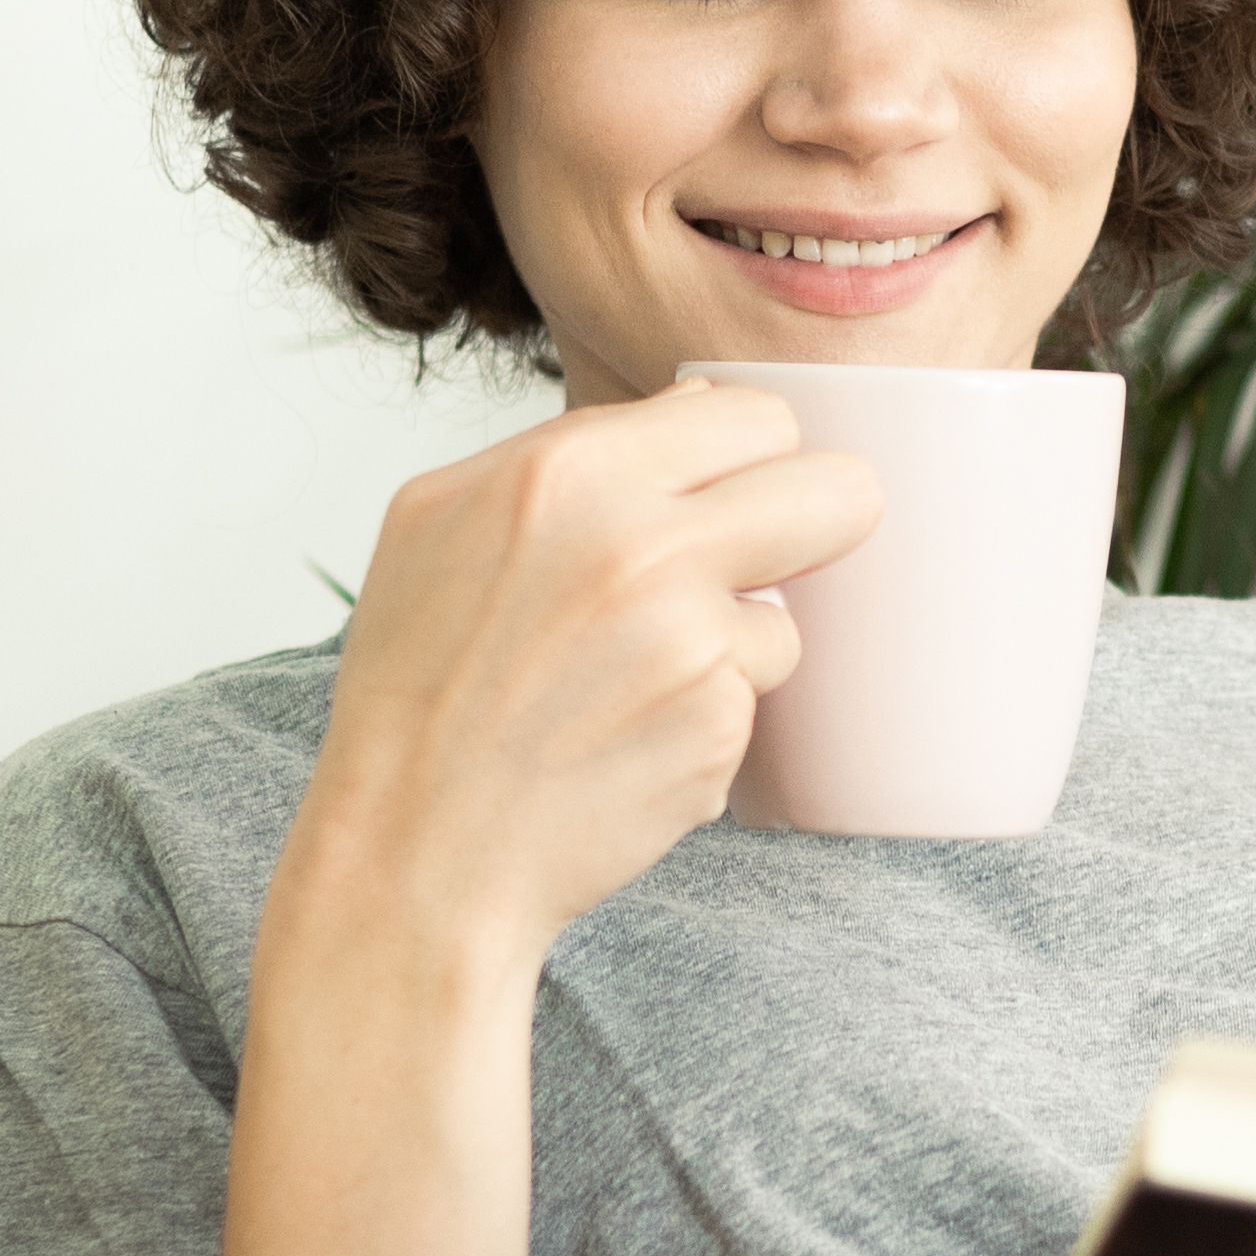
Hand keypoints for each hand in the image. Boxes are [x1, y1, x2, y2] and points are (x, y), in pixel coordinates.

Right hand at [282, 383, 880, 975]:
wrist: (415, 849)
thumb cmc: (416, 686)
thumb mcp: (441, 520)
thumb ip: (572, 448)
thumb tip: (699, 406)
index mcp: (570, 472)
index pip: (758, 417)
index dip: (750, 461)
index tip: (727, 498)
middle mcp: (641, 547)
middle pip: (840, 494)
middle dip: (814, 527)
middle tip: (763, 563)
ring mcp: (690, 645)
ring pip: (788, 619)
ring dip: (734, 648)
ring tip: (629, 683)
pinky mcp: (718, 730)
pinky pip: (750, 702)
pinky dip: (704, 722)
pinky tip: (625, 740)